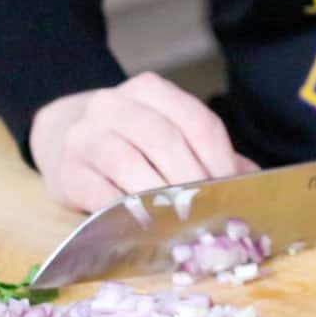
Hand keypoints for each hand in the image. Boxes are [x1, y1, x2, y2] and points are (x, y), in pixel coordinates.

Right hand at [29, 72, 257, 211]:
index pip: (195, 121)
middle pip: (163, 139)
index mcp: (148, 90)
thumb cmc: (128, 144)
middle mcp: (112, 104)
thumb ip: (207, 155)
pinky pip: (100, 194)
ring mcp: (84, 136)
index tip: (232, 191)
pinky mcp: (66, 171)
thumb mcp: (166, 134)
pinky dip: (126, 213)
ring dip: (159, 197)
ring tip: (180, 221)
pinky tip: (144, 226)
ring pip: (127, 163)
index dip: (218, 159)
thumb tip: (255, 185)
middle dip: (191, 181)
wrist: (61, 138)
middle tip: (209, 213)